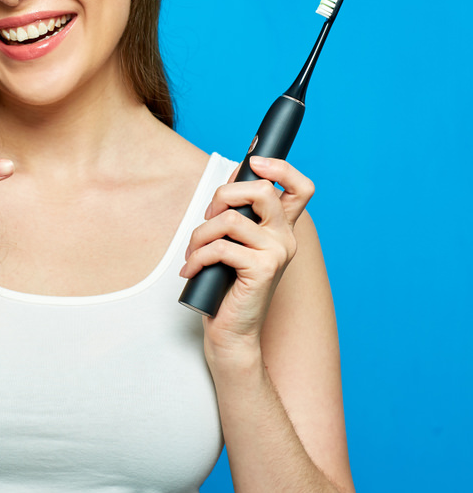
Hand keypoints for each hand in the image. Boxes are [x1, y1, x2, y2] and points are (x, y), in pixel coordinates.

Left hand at [179, 156, 313, 350]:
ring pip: (230, 219)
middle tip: (207, 218)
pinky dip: (198, 257)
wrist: (231, 331)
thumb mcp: (230, 241)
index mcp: (281, 228)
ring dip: (200, 234)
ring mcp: (277, 253)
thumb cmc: (225, 285)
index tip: (254, 161)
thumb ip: (236, 209)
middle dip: (223, 195)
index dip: (281, 167)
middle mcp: (285, 237)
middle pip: (261, 190)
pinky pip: (220, 247)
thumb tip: (236, 169)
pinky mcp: (263, 269)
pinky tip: (192, 270)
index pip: (300, 188)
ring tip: (193, 253)